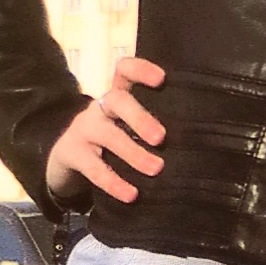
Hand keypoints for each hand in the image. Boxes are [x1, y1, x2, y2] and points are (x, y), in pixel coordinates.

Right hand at [46, 56, 166, 204]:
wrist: (66, 156)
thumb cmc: (113, 136)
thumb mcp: (126, 122)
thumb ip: (151, 123)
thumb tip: (199, 138)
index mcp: (117, 94)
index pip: (124, 70)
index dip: (141, 70)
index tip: (162, 78)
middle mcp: (100, 107)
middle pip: (117, 101)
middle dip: (140, 117)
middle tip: (161, 138)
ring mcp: (84, 129)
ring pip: (108, 135)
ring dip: (133, 153)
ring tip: (156, 169)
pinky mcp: (72, 154)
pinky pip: (94, 169)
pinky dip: (114, 182)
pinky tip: (132, 194)